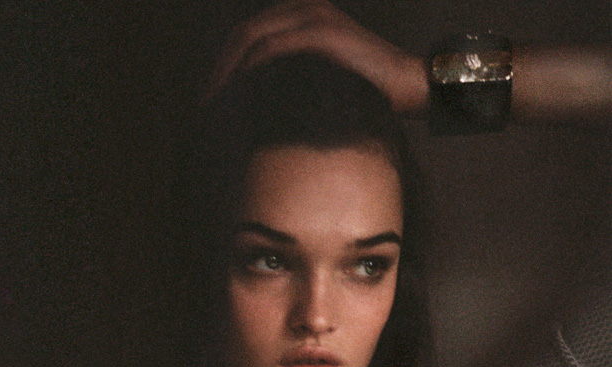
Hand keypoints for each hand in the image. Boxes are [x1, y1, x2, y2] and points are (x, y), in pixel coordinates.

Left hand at [208, 0, 427, 114]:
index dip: (223, 68)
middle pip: (243, 36)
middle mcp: (303, 10)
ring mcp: (312, 18)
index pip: (248, 39)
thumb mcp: (321, 82)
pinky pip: (275, 48)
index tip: (210, 101)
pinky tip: (240, 92)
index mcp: (299, 19)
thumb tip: (258, 110)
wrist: (407, 84)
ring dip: (229, 72)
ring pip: (252, 39)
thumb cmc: (366, 91)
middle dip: (219, 71)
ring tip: (216, 103)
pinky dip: (253, 70)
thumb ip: (292, 83)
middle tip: (204, 106)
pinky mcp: (323, 32)